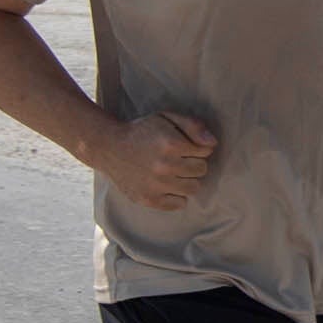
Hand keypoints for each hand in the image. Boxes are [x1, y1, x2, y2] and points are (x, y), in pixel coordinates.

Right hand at [93, 110, 217, 211]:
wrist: (109, 148)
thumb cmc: (142, 131)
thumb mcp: (166, 118)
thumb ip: (193, 126)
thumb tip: (212, 145)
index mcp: (171, 143)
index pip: (206, 151)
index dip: (196, 147)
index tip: (183, 146)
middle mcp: (164, 165)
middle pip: (201, 170)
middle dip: (193, 163)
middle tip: (177, 159)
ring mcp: (156, 185)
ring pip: (193, 188)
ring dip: (187, 180)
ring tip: (173, 172)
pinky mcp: (149, 199)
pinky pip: (179, 204)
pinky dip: (176, 196)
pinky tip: (166, 185)